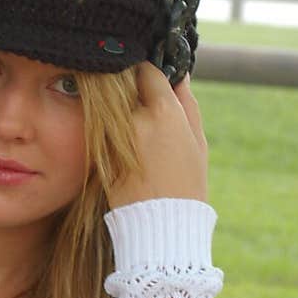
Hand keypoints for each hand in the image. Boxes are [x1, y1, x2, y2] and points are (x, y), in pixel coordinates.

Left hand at [106, 63, 207, 209]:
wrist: (161, 226)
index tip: (152, 79)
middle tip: (142, 103)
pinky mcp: (100, 153)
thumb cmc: (187, 184)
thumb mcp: (198, 142)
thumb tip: (179, 76)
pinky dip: (111, 133)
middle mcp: (134, 119)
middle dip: (131, 91)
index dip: (150, 74)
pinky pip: (104, 132)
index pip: (147, 71)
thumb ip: (187, 104)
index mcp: (163, 111)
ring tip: (137, 132)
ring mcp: (113, 136)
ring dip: (119, 112)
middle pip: (125, 87)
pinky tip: (128, 150)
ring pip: (112, 109)